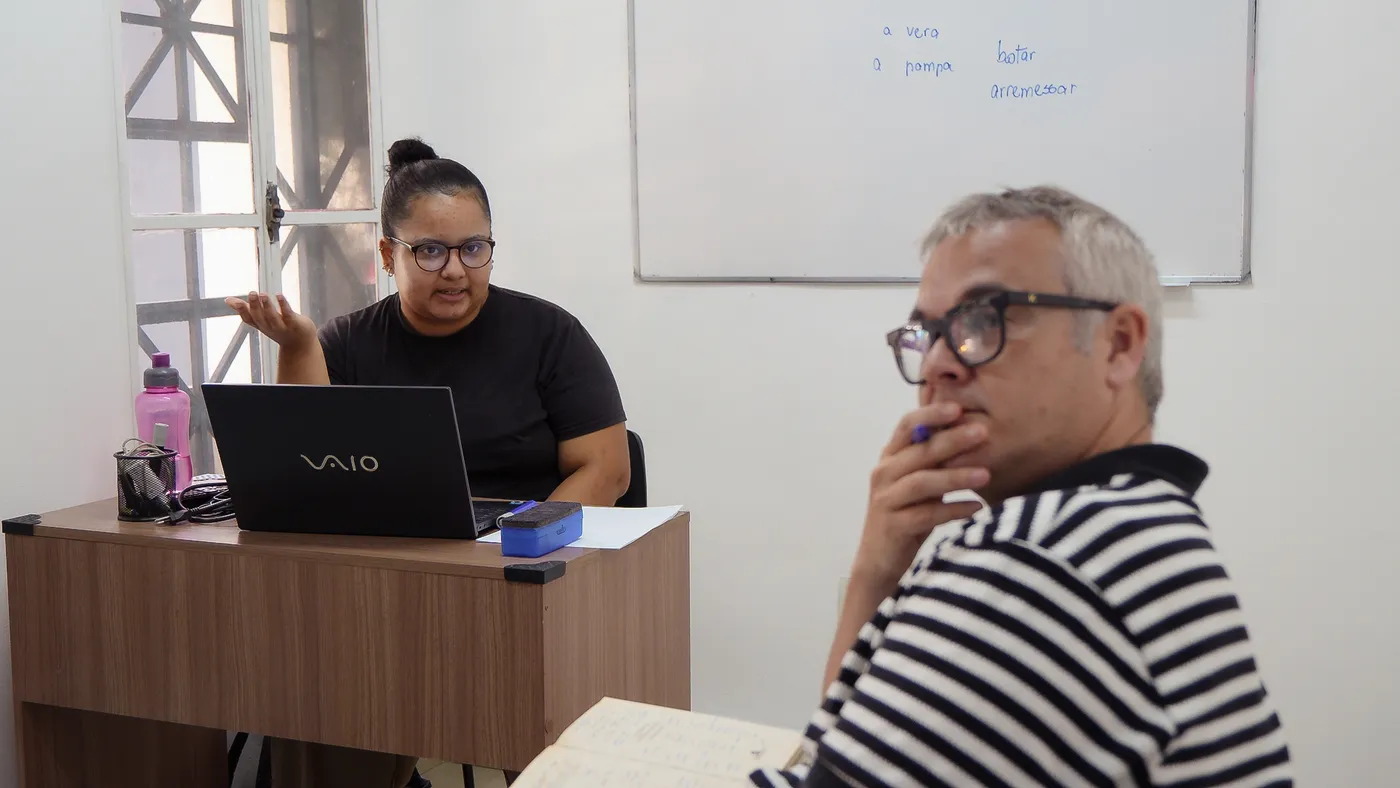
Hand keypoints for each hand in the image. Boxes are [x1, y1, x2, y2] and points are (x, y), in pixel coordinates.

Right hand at [225, 292, 315, 350]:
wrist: (300, 344)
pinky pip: (288, 314)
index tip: (231, 301)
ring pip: (272, 317)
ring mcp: (282, 326)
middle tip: (252, 293)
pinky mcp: (294, 323)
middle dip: (255, 305)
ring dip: (267, 306)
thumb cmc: (278, 328)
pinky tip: (279, 295)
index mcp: (260, 325)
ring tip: (263, 294)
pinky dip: (283, 305)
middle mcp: (269, 327)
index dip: (241, 311)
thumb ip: (245, 309)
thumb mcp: (260, 320)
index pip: (248, 319)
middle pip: (259, 317)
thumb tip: (226, 300)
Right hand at [853, 403, 990, 585]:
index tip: (958, 408)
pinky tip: (976, 507)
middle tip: (982, 432)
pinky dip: (953, 510)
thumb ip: (935, 460)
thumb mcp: (920, 482)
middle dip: (952, 440)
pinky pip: (927, 514)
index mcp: (890, 457)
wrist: (879, 559)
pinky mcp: (894, 526)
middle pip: (919, 451)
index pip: (906, 426)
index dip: (931, 414)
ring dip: (956, 476)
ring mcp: (885, 500)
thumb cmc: (907, 514)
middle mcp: (883, 474)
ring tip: (986, 475)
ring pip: (922, 482)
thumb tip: (972, 431)